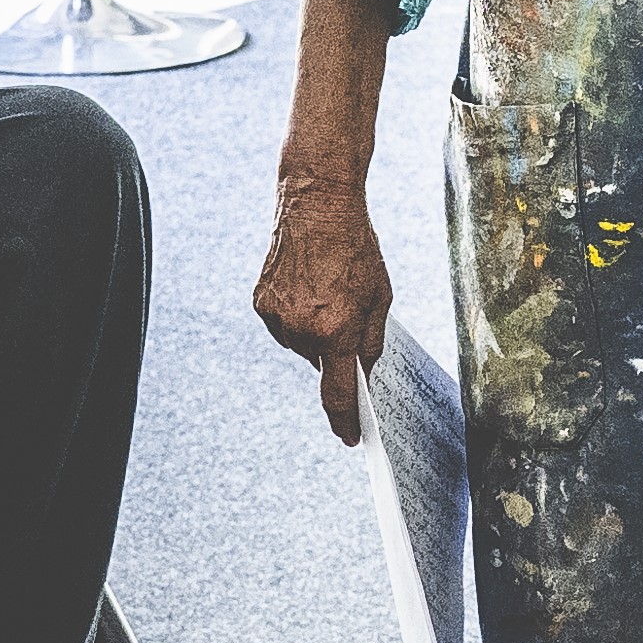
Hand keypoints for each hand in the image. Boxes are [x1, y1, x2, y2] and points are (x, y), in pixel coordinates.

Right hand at [255, 165, 392, 446]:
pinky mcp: (261, 302)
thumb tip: (363, 375)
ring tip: (324, 296)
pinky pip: (281, 327)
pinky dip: (294, 318)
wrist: (317, 205)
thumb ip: (371, 342)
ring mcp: (277, 316)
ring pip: (299, 346)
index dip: (344, 421)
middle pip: (320, 364)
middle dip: (334, 352)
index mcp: (338, 331)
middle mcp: (303, 329)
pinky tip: (305, 288)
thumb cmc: (356, 249)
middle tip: (343, 319)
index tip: (350, 437)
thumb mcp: (381, 296)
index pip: (338, 394)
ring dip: (313, 334)